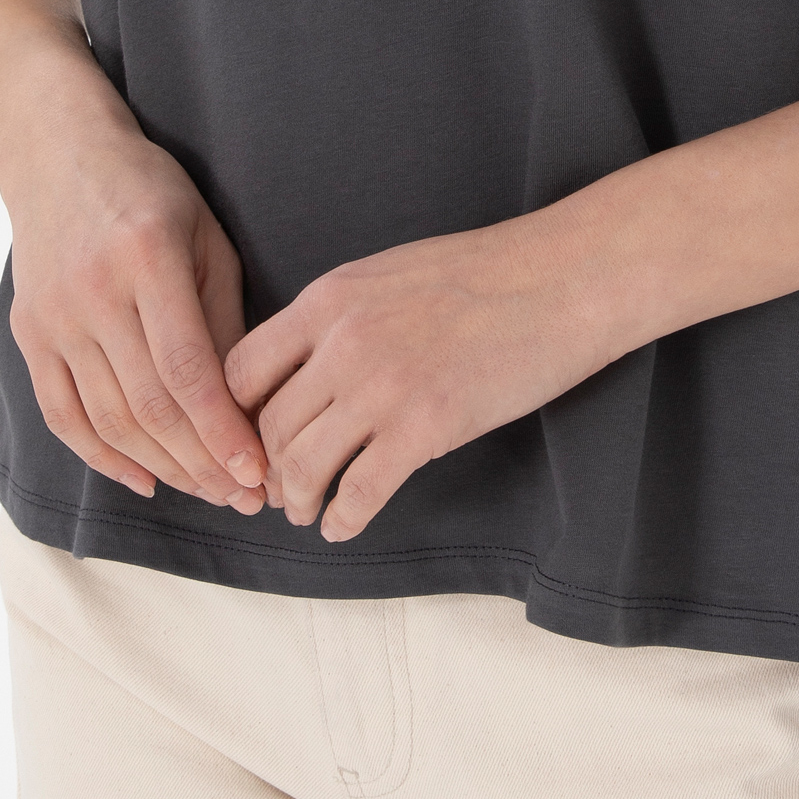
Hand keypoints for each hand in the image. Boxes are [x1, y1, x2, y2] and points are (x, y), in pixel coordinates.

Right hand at [5, 112, 270, 512]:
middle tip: (247, 496)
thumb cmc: (149, 190)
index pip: (188, 369)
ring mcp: (53, 317)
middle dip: (203, 462)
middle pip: (150, 405)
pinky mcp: (28, 334)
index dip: (223, 431)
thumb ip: (224, 316)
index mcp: (147, 257)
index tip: (257, 472)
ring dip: (163, 467)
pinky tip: (146, 479)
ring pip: (109, 419)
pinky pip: (64, 414)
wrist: (55, 153)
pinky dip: (103, 457)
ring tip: (209, 491)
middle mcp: (93, 291)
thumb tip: (250, 404)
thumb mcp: (205, 235)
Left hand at [222, 214, 612, 542]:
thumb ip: (340, 316)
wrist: (559, 279)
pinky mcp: (425, 428)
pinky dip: (343, 519)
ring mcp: (381, 387)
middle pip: (270, 426)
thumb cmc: (485, 273)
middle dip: (269, 469)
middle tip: (279, 491)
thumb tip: (306, 367)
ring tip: (307, 512)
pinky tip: (345, 526)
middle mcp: (342, 343)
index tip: (254, 438)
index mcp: (327, 299)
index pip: (242, 369)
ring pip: (304, 465)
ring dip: (299, 500)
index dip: (238, 415)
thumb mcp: (389, 274)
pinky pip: (360, 492)